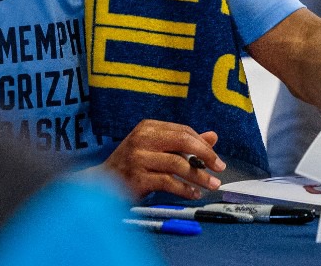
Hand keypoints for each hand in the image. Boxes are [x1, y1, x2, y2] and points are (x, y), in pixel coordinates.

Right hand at [102, 119, 225, 198]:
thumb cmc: (131, 165)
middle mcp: (142, 138)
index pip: (183, 131)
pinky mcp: (137, 178)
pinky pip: (168, 182)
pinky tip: (193, 194)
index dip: (203, 144)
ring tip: (211, 185)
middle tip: (219, 168)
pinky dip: (184, 189)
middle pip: (183, 141)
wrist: (100, 184)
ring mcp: (138, 158)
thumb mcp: (157, 149)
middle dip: (205, 155)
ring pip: (177, 164)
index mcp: (148, 127)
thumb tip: (213, 136)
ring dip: (198, 176)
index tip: (216, 159)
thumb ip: (183, 143)